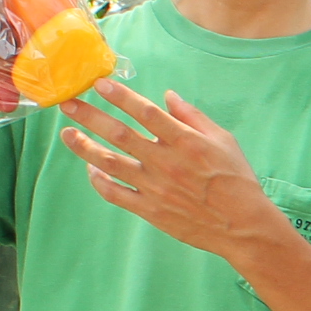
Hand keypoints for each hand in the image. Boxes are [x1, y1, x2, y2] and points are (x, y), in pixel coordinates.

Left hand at [56, 81, 281, 263]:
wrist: (243, 227)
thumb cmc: (237, 181)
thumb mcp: (224, 141)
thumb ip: (194, 117)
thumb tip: (168, 96)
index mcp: (186, 142)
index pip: (145, 112)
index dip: (120, 96)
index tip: (99, 84)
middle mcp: (166, 162)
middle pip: (119, 134)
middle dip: (90, 116)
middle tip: (67, 104)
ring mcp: (155, 188)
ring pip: (110, 163)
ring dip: (84, 146)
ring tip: (67, 134)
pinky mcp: (151, 210)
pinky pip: (116, 194)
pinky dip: (99, 182)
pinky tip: (90, 170)